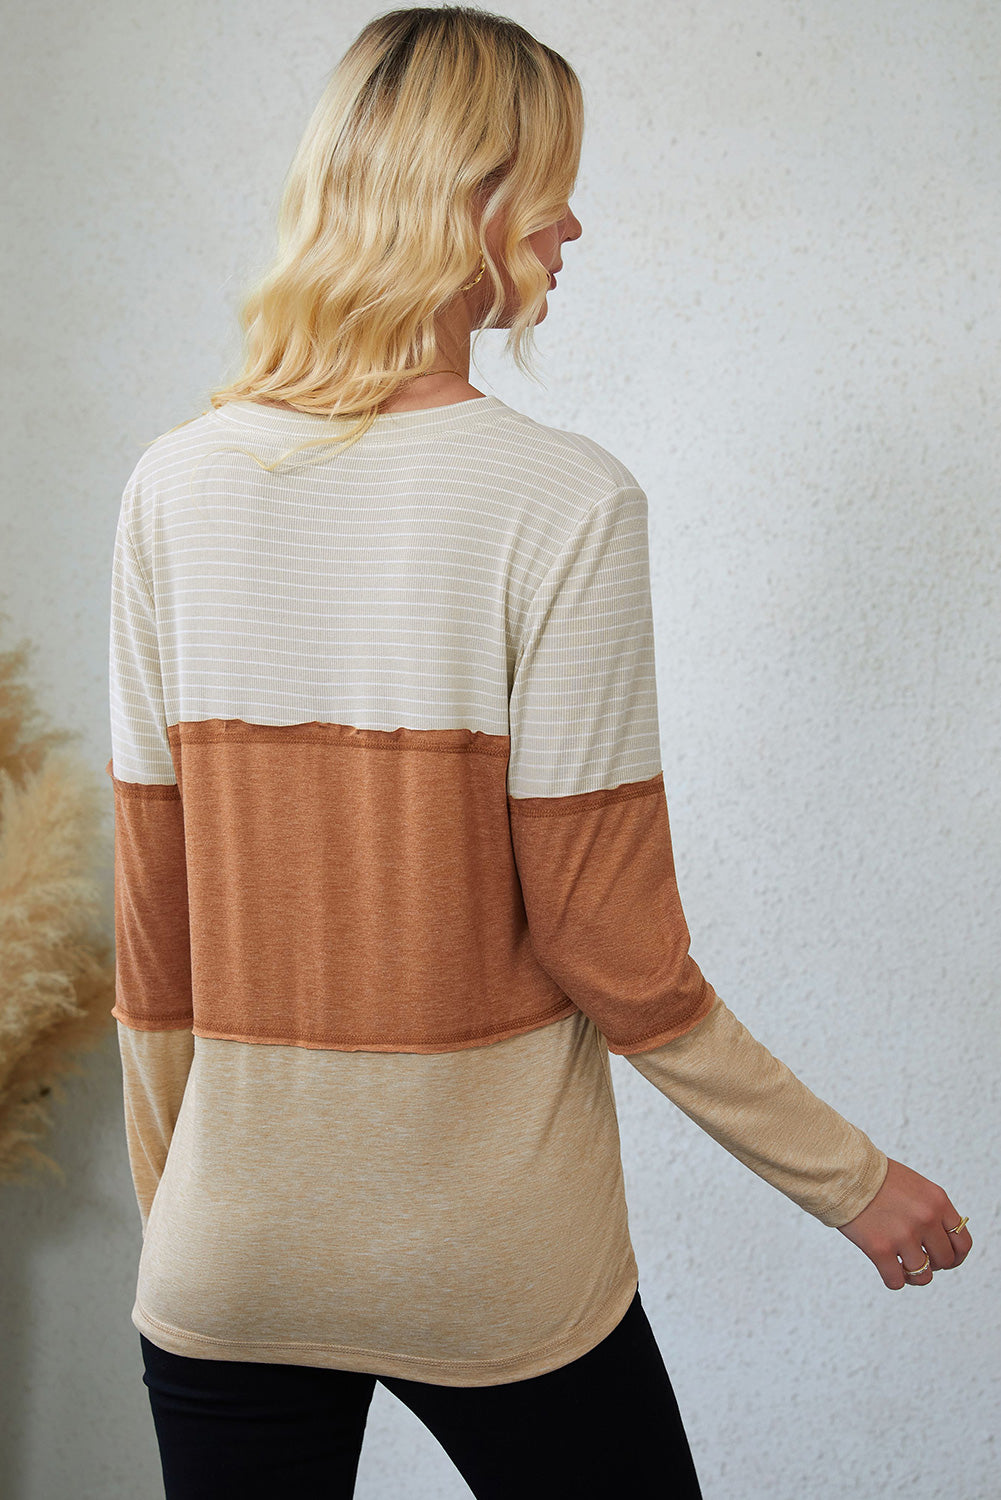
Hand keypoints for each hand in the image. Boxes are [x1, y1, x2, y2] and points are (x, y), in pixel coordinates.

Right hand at [836, 1156, 971, 1288]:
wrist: (844, 1170)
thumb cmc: (877, 1178)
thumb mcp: (916, 1186)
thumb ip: (932, 1210)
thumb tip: (940, 1243)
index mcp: (937, 1202)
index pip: (962, 1242)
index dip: (955, 1256)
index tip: (943, 1258)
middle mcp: (925, 1219)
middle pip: (945, 1261)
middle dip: (932, 1263)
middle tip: (916, 1256)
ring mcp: (903, 1235)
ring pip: (923, 1276)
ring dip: (913, 1274)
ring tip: (901, 1264)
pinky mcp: (879, 1248)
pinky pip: (896, 1281)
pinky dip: (893, 1279)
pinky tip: (886, 1268)